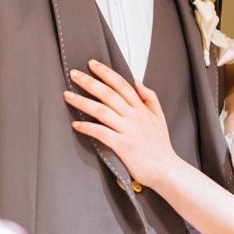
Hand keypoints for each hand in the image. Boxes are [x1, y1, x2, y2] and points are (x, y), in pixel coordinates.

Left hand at [63, 59, 181, 189]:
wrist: (167, 170)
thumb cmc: (160, 146)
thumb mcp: (159, 117)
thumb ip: (149, 98)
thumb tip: (137, 81)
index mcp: (141, 108)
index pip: (122, 85)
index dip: (106, 73)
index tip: (92, 64)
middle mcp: (134, 116)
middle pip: (108, 94)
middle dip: (89, 82)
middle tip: (73, 73)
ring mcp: (128, 130)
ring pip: (102, 111)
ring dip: (83, 102)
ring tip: (67, 95)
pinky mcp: (122, 145)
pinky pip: (101, 133)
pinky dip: (87, 127)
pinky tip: (76, 124)